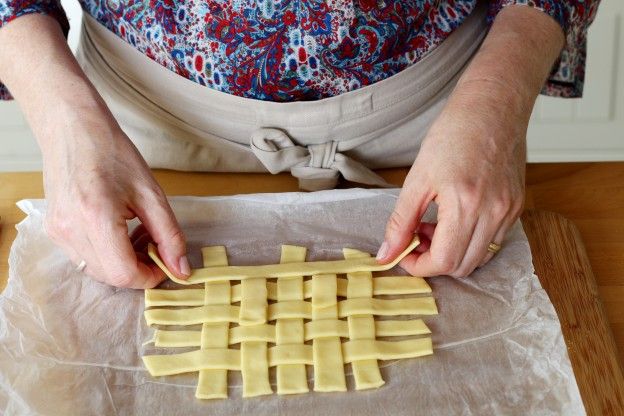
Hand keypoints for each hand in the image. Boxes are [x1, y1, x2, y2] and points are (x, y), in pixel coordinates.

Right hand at [41, 100, 189, 287]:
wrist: (73, 129)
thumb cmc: (113, 153)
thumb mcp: (151, 194)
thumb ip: (169, 235)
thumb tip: (182, 270)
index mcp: (96, 218)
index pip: (124, 274)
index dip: (149, 277)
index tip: (165, 264)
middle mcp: (70, 230)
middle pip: (110, 277)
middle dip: (138, 269)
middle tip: (153, 244)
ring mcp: (58, 232)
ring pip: (96, 271)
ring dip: (121, 263)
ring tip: (135, 233)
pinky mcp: (53, 230)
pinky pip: (83, 258)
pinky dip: (105, 254)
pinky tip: (116, 230)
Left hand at [377, 83, 525, 276]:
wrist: (493, 107)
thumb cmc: (453, 133)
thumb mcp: (417, 178)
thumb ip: (401, 220)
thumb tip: (387, 253)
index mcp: (465, 204)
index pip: (444, 261)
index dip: (420, 267)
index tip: (404, 255)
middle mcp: (494, 212)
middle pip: (463, 266)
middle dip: (434, 261)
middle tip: (416, 237)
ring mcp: (510, 211)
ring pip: (480, 257)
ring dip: (453, 252)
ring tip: (434, 225)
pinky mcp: (517, 206)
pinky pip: (493, 240)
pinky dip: (471, 240)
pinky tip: (456, 218)